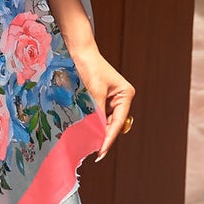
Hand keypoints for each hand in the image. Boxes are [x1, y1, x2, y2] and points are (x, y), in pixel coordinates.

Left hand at [69, 40, 134, 160]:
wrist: (78, 50)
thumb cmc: (89, 66)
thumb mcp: (94, 91)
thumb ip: (97, 112)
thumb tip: (97, 132)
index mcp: (125, 94)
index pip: (118, 122)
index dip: (109, 138)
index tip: (101, 152)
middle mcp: (121, 98)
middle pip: (113, 124)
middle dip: (103, 136)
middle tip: (93, 153)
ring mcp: (111, 99)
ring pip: (105, 121)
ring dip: (97, 130)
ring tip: (88, 144)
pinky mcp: (100, 98)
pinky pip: (97, 115)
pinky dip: (92, 123)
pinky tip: (85, 132)